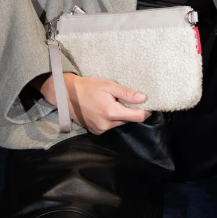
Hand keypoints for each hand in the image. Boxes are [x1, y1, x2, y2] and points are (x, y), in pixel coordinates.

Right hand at [36, 72, 152, 134]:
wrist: (67, 94)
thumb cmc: (89, 86)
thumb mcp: (109, 85)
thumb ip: (126, 93)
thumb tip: (143, 99)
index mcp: (111, 112)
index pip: (136, 117)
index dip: (145, 112)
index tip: (149, 106)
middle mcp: (106, 124)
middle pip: (127, 120)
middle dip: (130, 111)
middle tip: (126, 100)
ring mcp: (100, 129)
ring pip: (119, 123)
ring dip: (120, 115)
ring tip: (113, 103)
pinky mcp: (95, 131)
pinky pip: (109, 126)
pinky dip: (111, 119)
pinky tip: (105, 109)